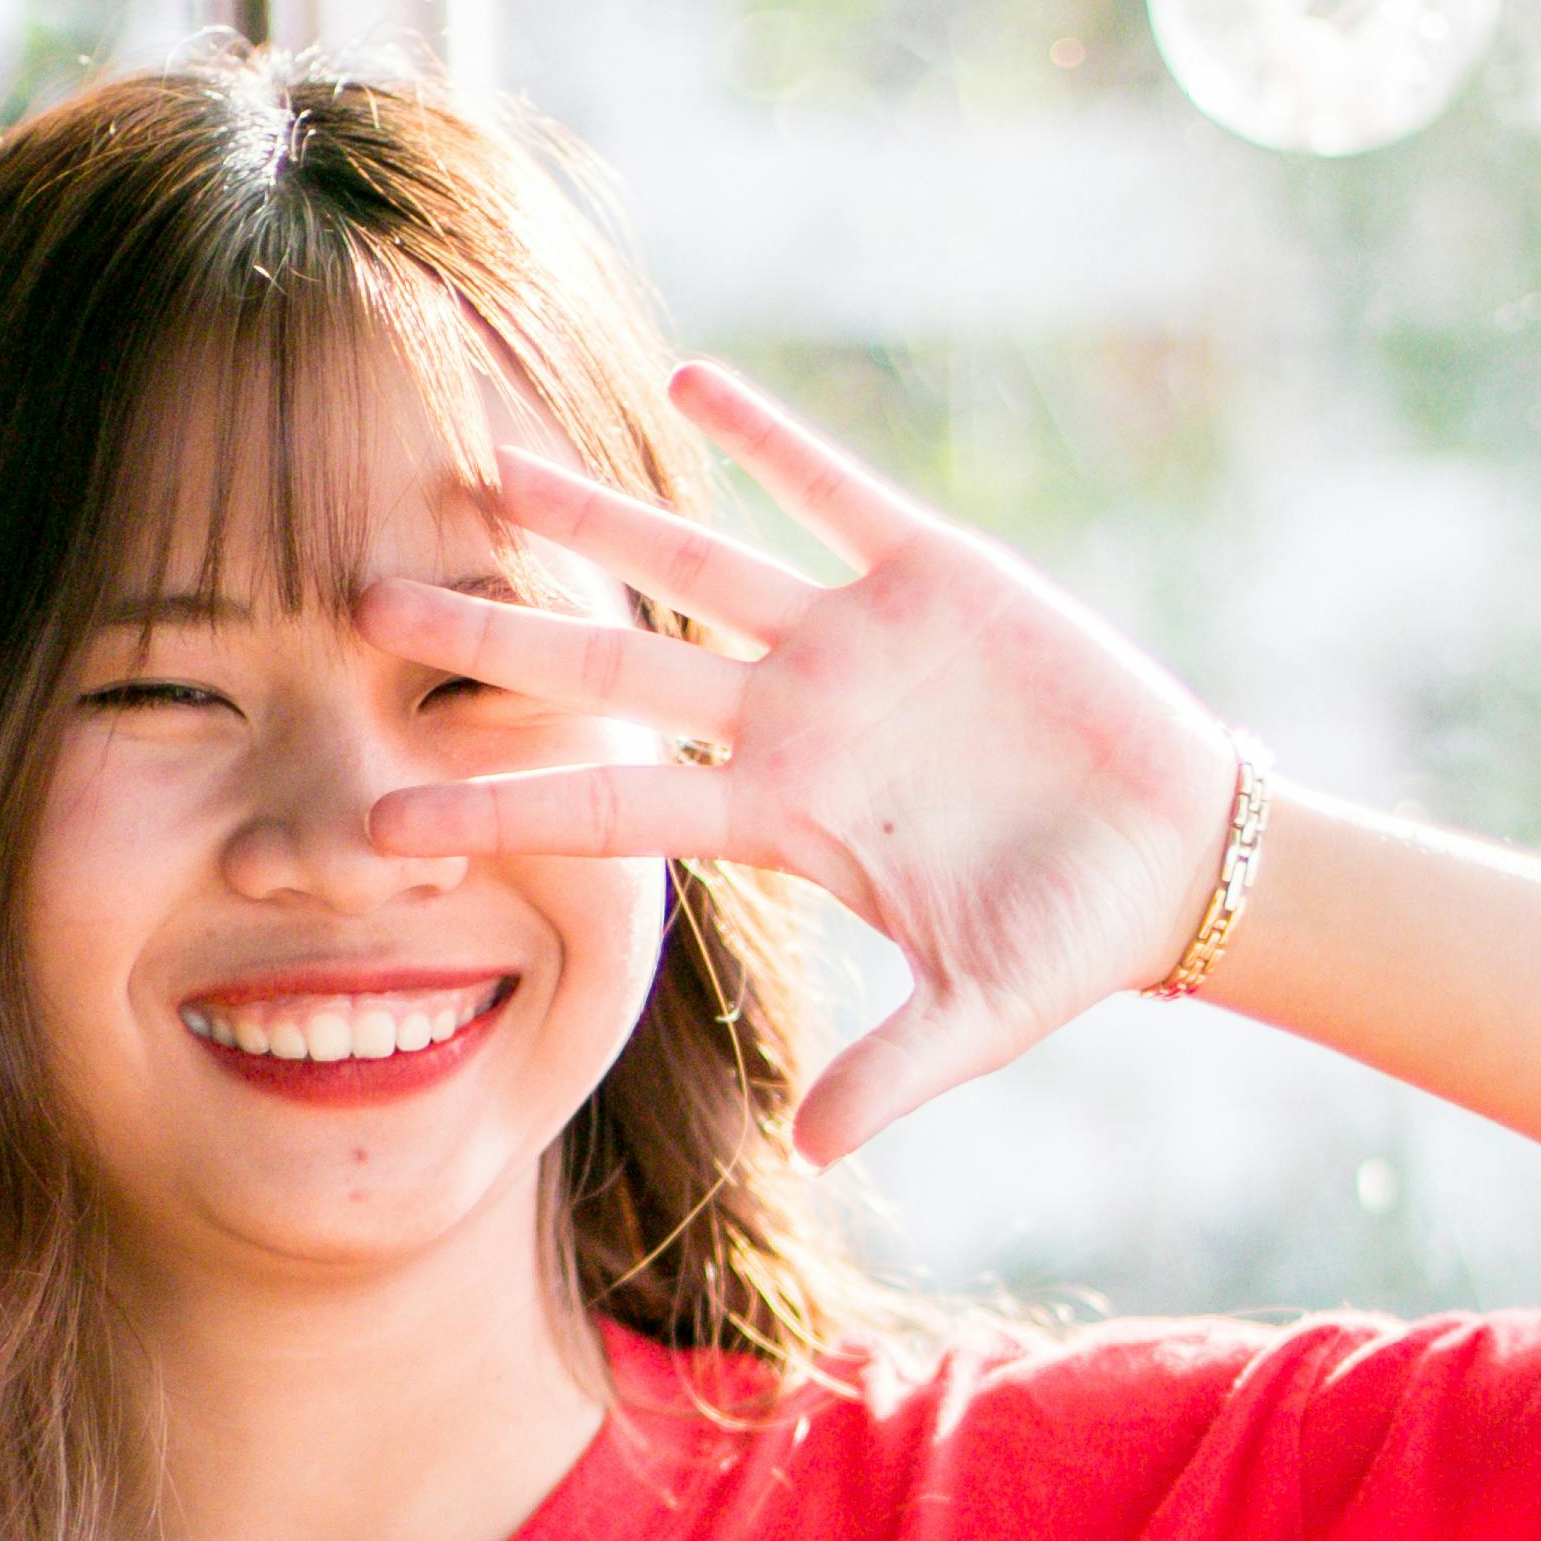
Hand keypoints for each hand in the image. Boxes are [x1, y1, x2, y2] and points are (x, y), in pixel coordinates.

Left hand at [363, 363, 1239, 1164]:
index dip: (497, 806)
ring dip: (600, 516)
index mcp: (784, 820)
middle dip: (494, 643)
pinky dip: (768, 443)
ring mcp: (854, 643)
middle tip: (366, 606)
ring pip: (696, 564)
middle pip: (612, 672)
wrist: (1174, 856)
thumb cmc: (1070, 940)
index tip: (381, 812)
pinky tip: (686, 387)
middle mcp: (793, 720)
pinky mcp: (936, 574)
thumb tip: (817, 1153)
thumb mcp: (979, 1015)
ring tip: (494, 464)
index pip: (608, 811)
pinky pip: (833, 493)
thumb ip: (894, 1072)